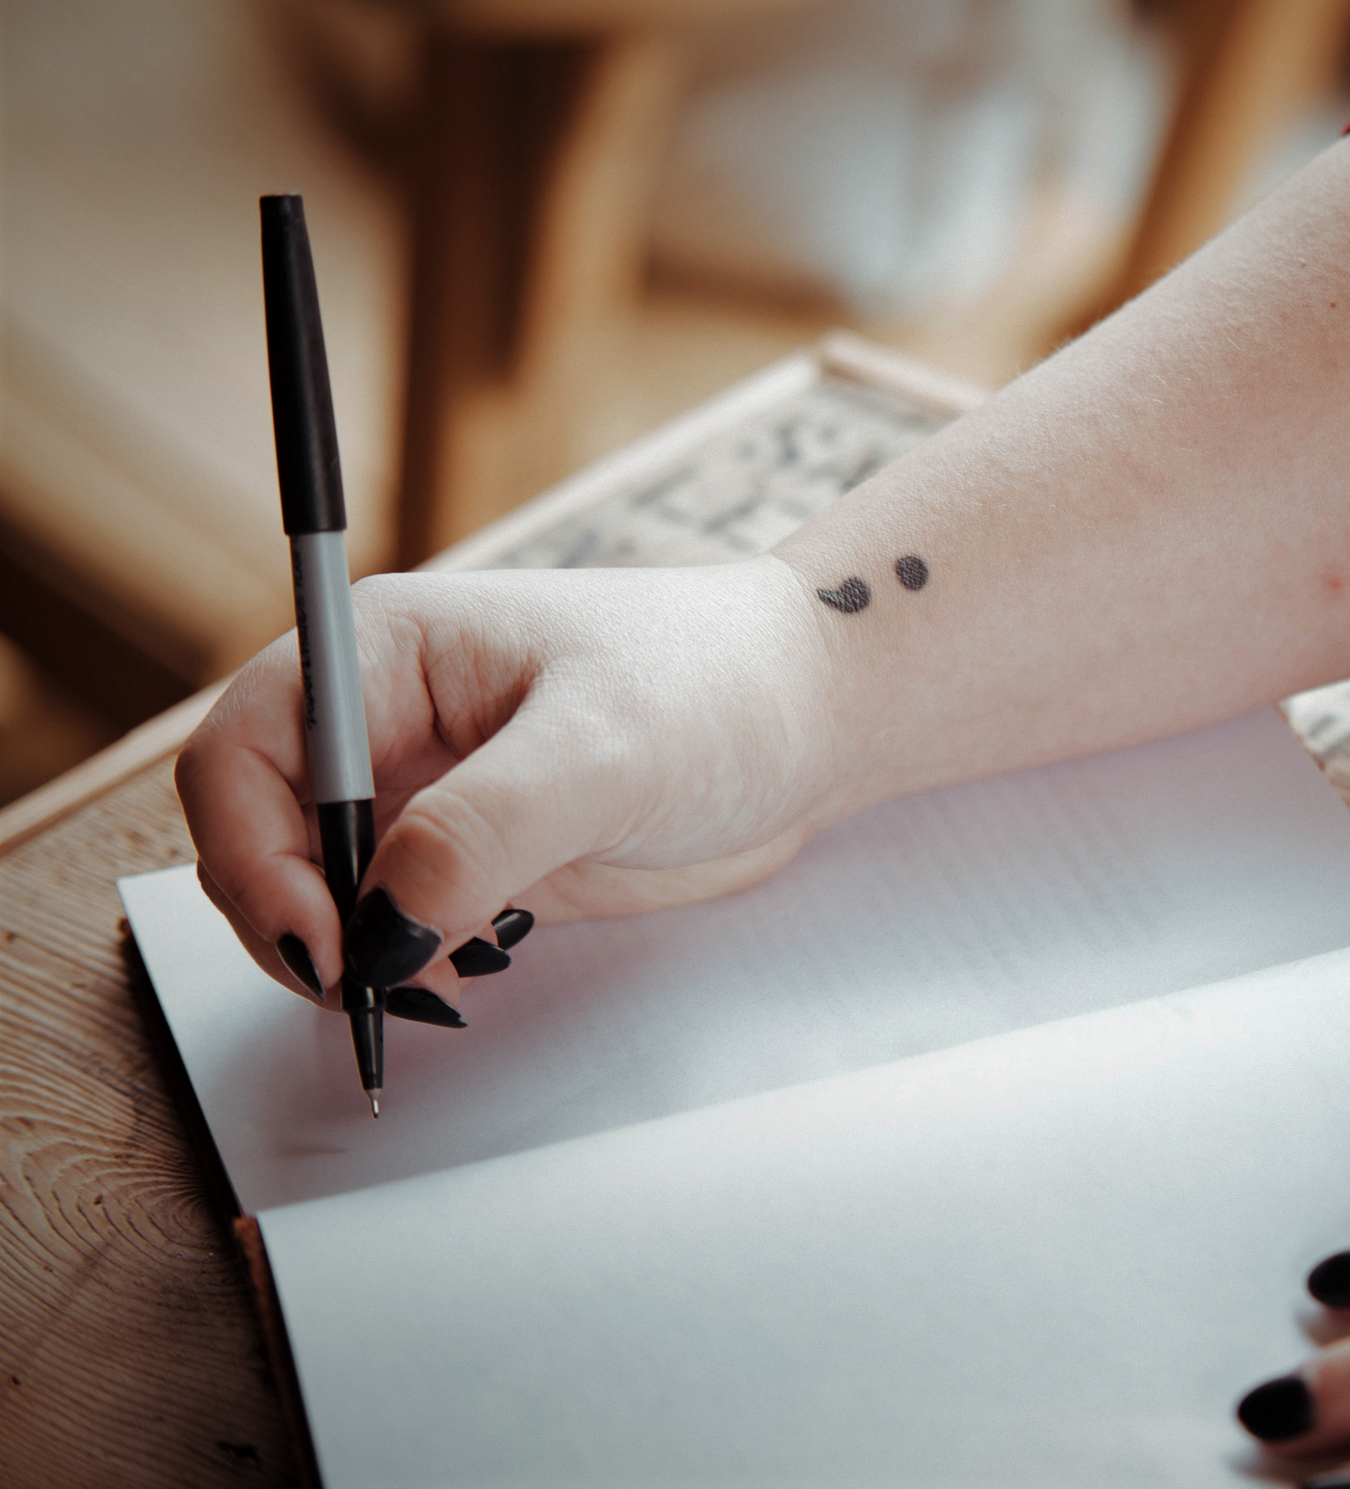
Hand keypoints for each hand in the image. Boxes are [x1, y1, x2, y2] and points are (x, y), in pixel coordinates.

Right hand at [178, 557, 842, 1006]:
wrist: (816, 718)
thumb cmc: (723, 686)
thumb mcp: (604, 751)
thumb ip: (483, 830)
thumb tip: (380, 923)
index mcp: (386, 652)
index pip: (244, 752)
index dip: (253, 850)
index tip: (324, 935)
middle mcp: (385, 720)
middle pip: (259, 836)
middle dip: (294, 921)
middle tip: (373, 987)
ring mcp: (425, 794)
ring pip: (317, 896)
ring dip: (346, 957)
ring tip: (431, 985)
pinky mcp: (471, 859)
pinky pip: (388, 928)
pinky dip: (397, 970)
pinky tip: (461, 980)